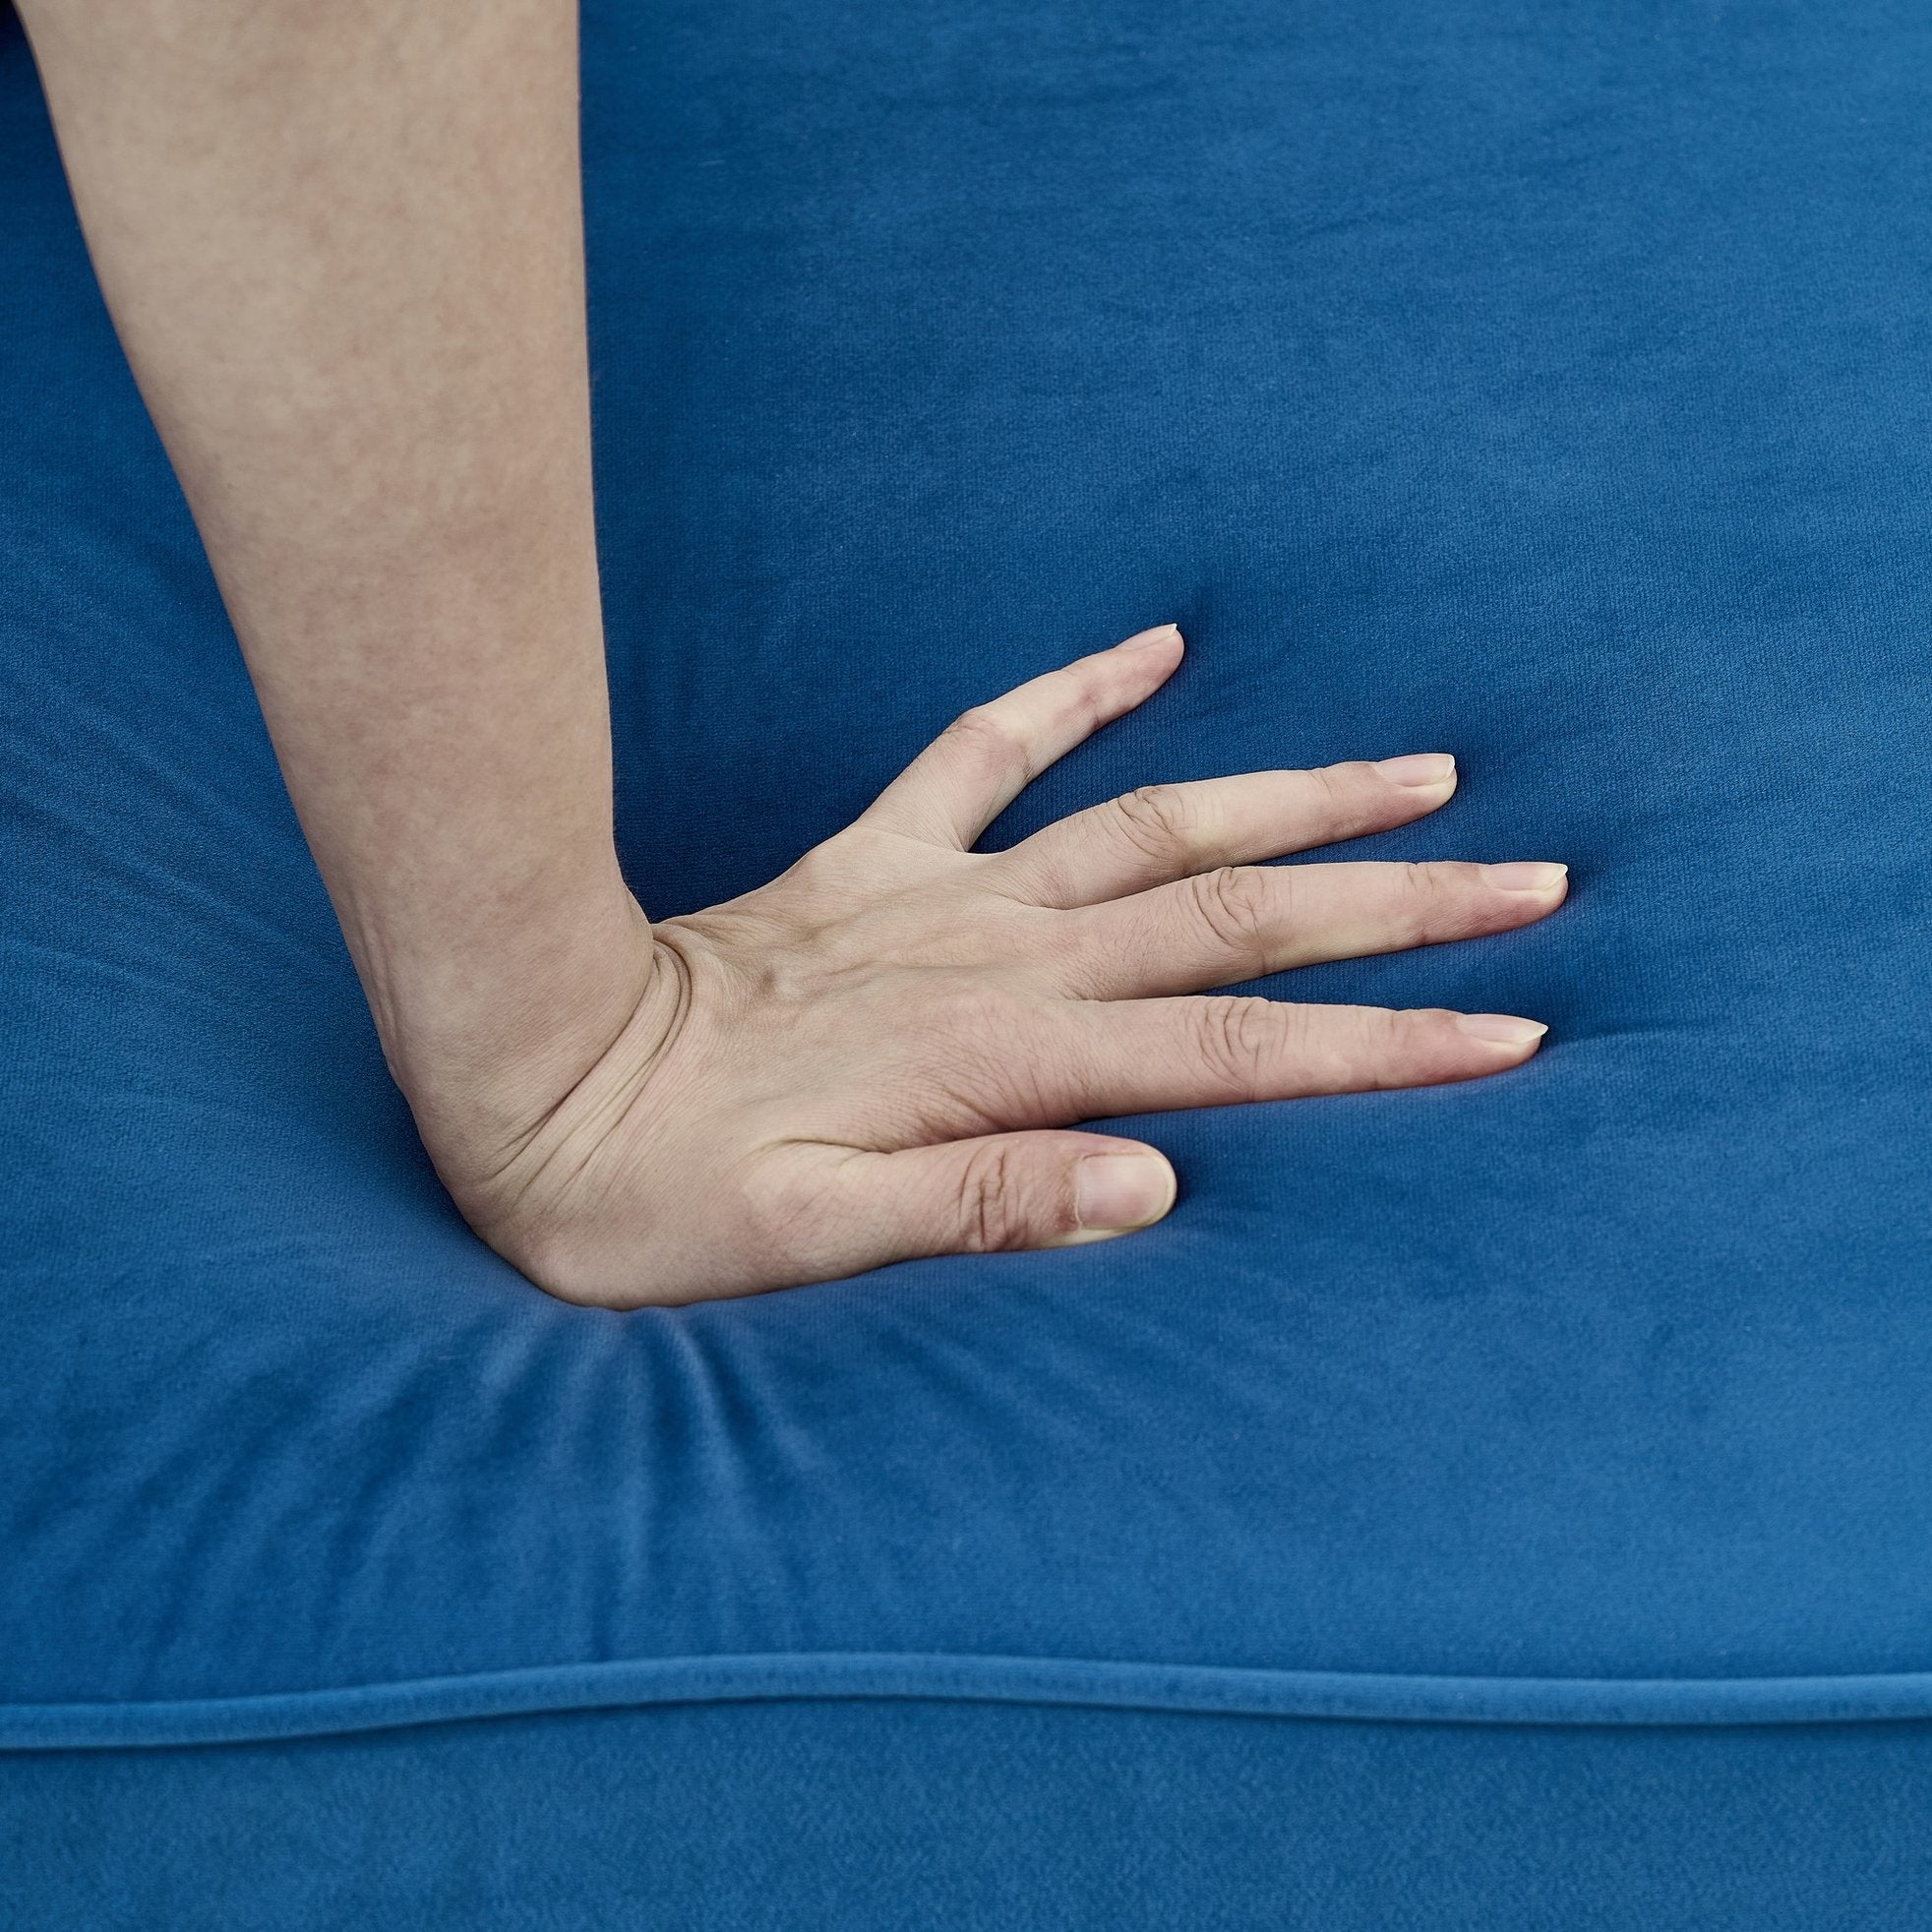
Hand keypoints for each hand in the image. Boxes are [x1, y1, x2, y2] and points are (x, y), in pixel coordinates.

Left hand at [426, 625, 1567, 1304]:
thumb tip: (1151, 1187)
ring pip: (1154, 818)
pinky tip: (1157, 646)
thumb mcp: (806, 1242)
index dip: (1382, 1047)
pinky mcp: (877, 857)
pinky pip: (987, 747)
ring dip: (1293, 794)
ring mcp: (943, 891)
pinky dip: (1075, 693)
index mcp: (1002, 1059)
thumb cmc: (653, 1189)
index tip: (1513, 1031)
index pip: (1235, 1054)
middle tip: (1531, 880)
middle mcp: (999, 957)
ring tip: (1420, 769)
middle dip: (1394, 904)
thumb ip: (982, 1204)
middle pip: (1236, 915)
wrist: (523, 1067)